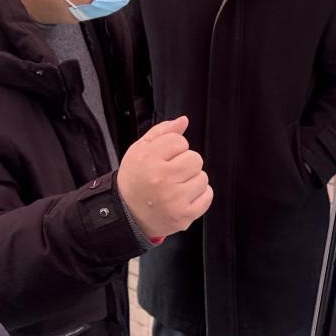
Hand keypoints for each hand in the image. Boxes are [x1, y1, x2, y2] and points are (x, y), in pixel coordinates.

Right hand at [117, 115, 212, 239]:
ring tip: (175, 186)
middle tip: (170, 173)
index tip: (164, 159)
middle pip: (195, 158)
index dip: (173, 148)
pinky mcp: (184, 215)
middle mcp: (160, 179)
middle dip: (185, 164)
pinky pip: (207, 196)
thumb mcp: (139, 150)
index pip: (179, 141)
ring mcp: (174, 199)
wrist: (128, 214)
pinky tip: (183, 197)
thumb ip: (162, 132)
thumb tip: (183, 121)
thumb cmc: (135, 179)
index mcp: (148, 159)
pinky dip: (199, 196)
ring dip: (192, 180)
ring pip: (203, 177)